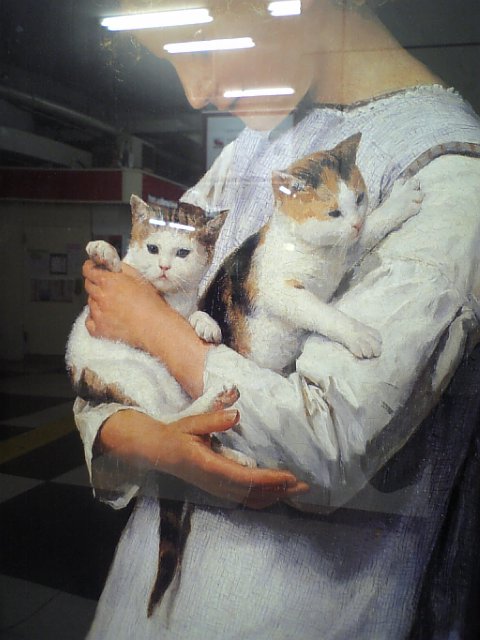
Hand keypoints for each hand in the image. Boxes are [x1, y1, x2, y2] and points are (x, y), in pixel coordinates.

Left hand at [83, 259, 165, 348]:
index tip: (91, 267)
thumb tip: (112, 264)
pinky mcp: (100, 329)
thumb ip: (122, 268)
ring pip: (90, 303)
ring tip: (113, 304)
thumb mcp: (138, 277)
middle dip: (95, 283)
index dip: (90, 267)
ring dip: (97, 301)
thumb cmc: (151, 303)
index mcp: (108, 281)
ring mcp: (98, 314)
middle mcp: (100, 296)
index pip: (89, 270)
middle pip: (88, 286)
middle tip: (107, 286)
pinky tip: (103, 316)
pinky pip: (89, 322)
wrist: (155, 326)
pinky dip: (93, 318)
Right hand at [101, 408, 309, 508]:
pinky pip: (244, 499)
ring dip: (274, 496)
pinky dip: (263, 499)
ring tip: (296, 491)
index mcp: (209, 466)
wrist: (157, 451)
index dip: (269, 479)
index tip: (290, 477)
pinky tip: (275, 495)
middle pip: (253, 493)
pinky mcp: (217, 489)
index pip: (245, 477)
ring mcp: (216, 489)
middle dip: (280, 490)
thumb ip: (214, 419)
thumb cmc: (176, 434)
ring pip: (250, 499)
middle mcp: (214, 483)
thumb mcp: (193, 422)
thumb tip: (236, 414)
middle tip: (306, 485)